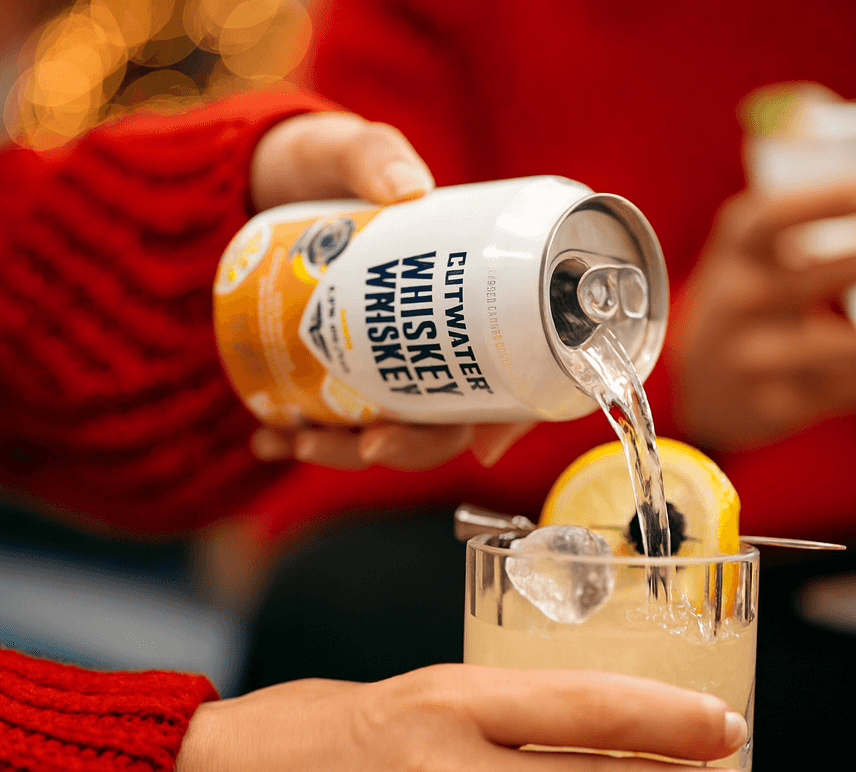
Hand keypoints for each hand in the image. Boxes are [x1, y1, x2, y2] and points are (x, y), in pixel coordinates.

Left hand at [248, 110, 533, 469]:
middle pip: (445, 421)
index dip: (511, 419)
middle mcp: (428, 341)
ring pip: (385, 429)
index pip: (512, 374)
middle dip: (411, 448)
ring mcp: (378, 361)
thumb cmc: (326, 162)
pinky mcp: (329, 369)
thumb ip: (376, 155)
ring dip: (347, 453)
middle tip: (370, 445)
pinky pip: (325, 418)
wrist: (258, 175)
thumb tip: (412, 191)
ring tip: (301, 445)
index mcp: (464, 301)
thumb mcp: (353, 148)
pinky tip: (267, 441)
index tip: (481, 444)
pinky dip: (296, 437)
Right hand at [671, 181, 855, 450]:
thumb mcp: (748, 253)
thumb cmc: (744, 303)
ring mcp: (757, 358)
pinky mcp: (775, 405)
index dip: (830, 202)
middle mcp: (740, 301)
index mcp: (737, 250)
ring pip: (855, 348)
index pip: (777, 217)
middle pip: (838, 275)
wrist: (694, 386)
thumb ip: (797, 211)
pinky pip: (852, 391)